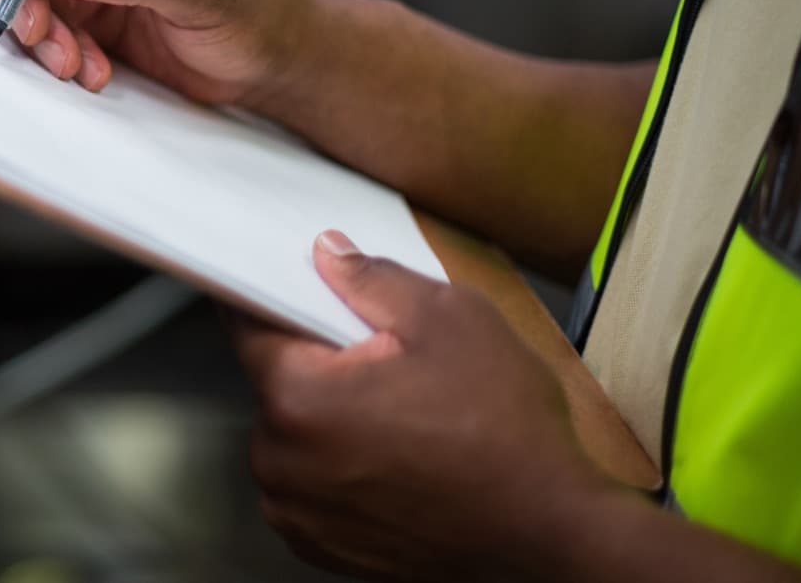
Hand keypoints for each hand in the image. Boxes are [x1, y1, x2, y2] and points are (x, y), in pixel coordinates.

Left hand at [230, 231, 617, 580]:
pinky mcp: (321, 546)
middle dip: (318, 365)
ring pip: (292, 436)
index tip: (291, 290)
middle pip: (276, 384)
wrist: (551, 536)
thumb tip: (326, 253)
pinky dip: (339, 467)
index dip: (272, 300)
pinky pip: (310, 484)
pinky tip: (396, 459)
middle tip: (381, 362)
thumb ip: (373, 279)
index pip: (249, 327)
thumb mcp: (449, 320)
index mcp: (298, 399)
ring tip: (399, 417)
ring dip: (328, 419)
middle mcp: (281, 463)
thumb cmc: (506, 433)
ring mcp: (298, 512)